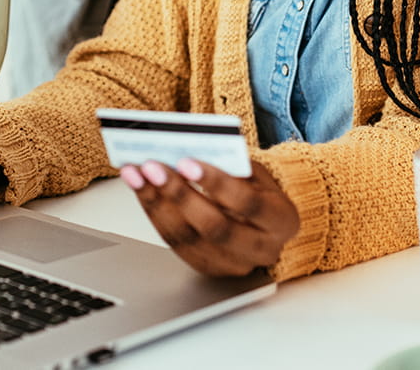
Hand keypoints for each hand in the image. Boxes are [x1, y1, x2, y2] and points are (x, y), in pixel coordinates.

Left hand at [120, 159, 298, 276]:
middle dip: (179, 194)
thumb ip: (231, 164)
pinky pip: (174, 242)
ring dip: (156, 203)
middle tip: (153, 167)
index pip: (249, 203)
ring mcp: (233, 265)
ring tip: (137, 174)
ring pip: (188, 238)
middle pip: (215, 227)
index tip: (187, 161)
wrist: (264, 222)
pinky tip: (141, 189)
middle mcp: (262, 250)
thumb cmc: (259, 189)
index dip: (217, 183)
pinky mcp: (207, 268)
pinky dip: (154, 212)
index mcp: (283, 221)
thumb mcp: (257, 172)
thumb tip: (189, 151)